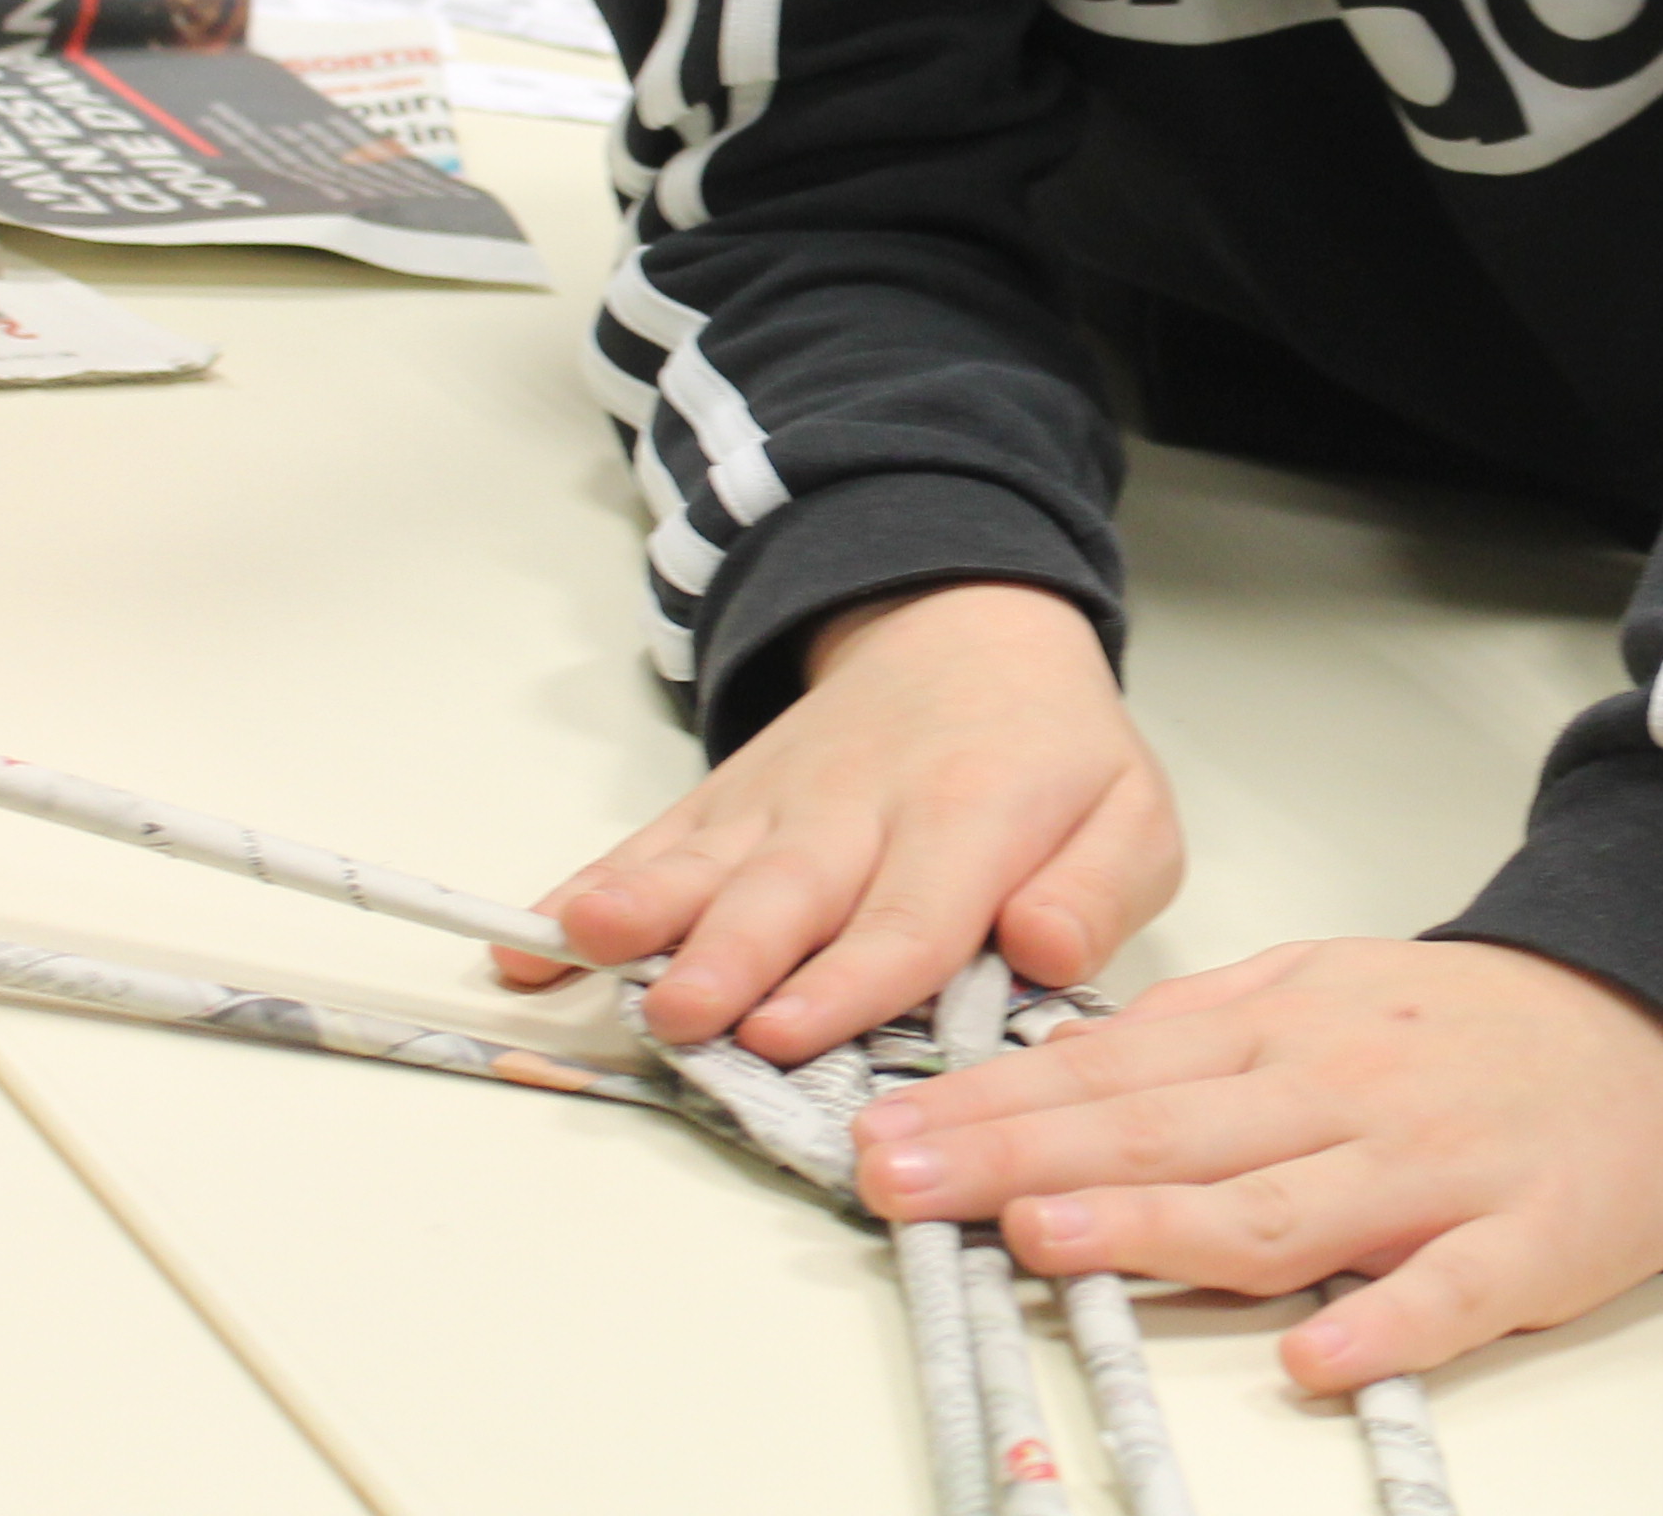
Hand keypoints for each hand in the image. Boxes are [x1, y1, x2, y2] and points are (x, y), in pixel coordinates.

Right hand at [490, 580, 1181, 1061]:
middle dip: (734, 955)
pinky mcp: (726, 804)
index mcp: (973, 817)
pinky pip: (650, 846)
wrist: (969, 629)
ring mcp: (780, 804)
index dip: (852, 979)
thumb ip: (1099, 889)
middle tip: (686, 1014)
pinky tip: (530, 938)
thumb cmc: (1054, 754)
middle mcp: (863, 808)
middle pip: (791, 891)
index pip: (913, 913)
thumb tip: (1047, 951)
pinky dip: (585, 888)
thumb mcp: (1132, 813)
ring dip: (643, 909)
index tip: (795, 1033)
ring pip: (705, 861)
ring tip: (584, 948)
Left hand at [850, 937, 1662, 1391]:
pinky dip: (1384, 1323)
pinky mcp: (1530, 1240)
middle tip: (905, 1182)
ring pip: (1283, 1203)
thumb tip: (1076, 1063)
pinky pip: (1451, 1291)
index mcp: (1287, 1031)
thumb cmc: (1478, 1022)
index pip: (1116, 1073)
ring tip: (1045, 1243)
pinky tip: (1316, 1356)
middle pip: (1166, 1133)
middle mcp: (1343, 1092)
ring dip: (1158, 1228)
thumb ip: (1205, 1030)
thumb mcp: (1328, 984)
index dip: (997, 1106)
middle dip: (1023, 1159)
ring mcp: (1434, 1169)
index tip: (889, 1134)